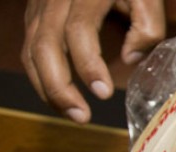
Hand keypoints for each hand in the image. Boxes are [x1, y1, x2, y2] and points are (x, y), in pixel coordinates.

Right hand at [22, 0, 165, 122]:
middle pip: (44, 44)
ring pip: (31, 50)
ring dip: (47, 87)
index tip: (104, 92)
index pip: (78, 31)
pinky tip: (59, 97)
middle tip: (82, 115)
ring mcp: (39, 5)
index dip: (88, 64)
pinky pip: (29, 48)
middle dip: (59, 85)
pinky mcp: (35, 14)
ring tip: (73, 114)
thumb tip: (131, 59)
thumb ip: (146, 24)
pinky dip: (40, 76)